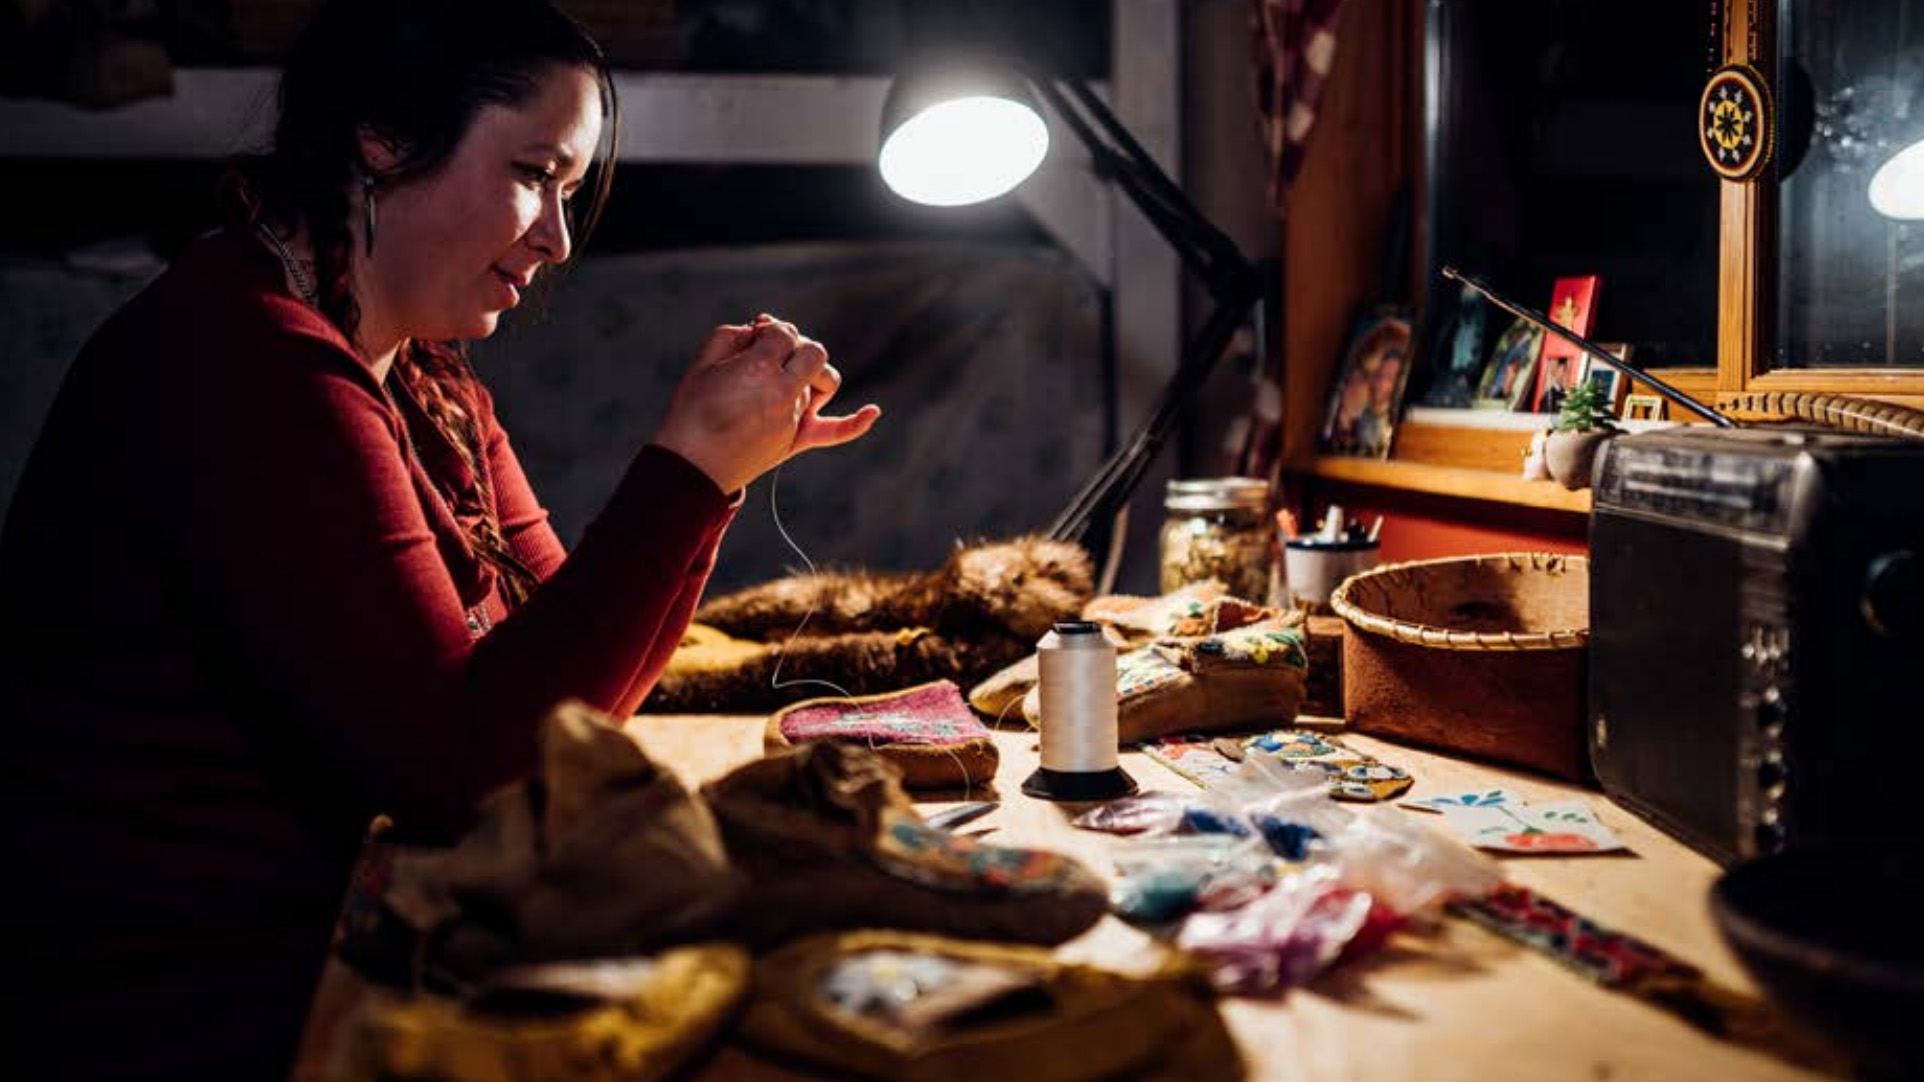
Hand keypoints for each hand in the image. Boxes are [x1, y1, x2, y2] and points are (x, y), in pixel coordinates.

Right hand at [652, 314, 881, 493]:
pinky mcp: (798, 439)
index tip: (752, 338)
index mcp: (758, 368)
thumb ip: (733, 336)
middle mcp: (783, 392)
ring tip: (790, 374)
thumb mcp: (702, 363)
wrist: (692, 465)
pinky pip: (835, 431)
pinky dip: (856, 422)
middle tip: (768, 356)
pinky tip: (873, 411)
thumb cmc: (691, 410)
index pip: (784, 331)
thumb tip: (760, 327)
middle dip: (796, 346)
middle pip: (813, 352)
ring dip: (813, 371)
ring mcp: (794, 417)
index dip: (770, 330)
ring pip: (824, 381)